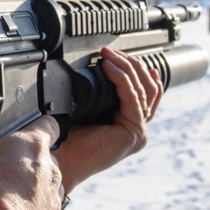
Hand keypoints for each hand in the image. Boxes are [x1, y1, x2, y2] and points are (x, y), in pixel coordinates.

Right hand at [0, 116, 64, 209]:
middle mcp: (51, 168)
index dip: (35, 126)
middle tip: (1, 170)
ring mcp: (55, 196)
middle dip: (26, 161)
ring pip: (47, 184)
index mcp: (32, 144)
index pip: (48, 123)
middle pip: (44, 156)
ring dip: (31, 187)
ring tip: (6, 197)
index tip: (22, 134)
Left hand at [52, 47, 162, 193]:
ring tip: (109, 55)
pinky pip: (133, 99)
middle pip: (148, 86)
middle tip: (110, 51)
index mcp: (129, 120)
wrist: (61, 157)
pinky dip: (122, 80)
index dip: (135, 68)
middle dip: (131, 64)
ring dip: (127, 68)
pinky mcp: (134, 132)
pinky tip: (109, 68)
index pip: (145, 89)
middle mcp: (138, 126)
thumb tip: (106, 62)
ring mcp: (139, 130)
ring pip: (144, 90)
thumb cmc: (69, 135)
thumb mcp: (89, 106)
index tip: (117, 53)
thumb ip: (103, 90)